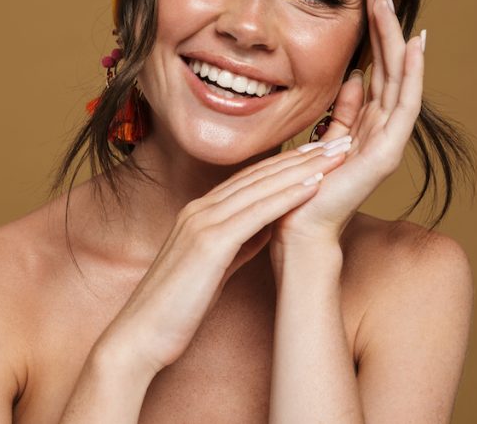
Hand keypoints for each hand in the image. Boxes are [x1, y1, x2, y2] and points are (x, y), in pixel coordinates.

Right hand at [98, 144, 351, 373]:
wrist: (140, 336)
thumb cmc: (176, 309)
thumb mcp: (214, 268)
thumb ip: (238, 243)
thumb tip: (268, 228)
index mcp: (198, 214)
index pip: (249, 179)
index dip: (285, 163)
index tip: (318, 152)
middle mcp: (198, 210)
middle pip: (259, 175)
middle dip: (300, 157)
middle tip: (336, 141)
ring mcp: (201, 223)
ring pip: (261, 187)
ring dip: (301, 168)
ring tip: (334, 155)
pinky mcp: (209, 243)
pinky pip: (256, 213)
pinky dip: (286, 196)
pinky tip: (313, 186)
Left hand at [271, 0, 425, 247]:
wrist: (297, 232)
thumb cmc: (303, 190)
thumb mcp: (323, 138)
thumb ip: (342, 111)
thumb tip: (354, 77)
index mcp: (367, 124)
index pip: (377, 67)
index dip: (374, 30)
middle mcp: (383, 129)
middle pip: (391, 65)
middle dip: (386, 22)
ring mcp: (389, 141)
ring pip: (401, 76)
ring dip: (397, 35)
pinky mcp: (386, 154)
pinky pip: (404, 106)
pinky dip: (413, 73)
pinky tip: (414, 44)